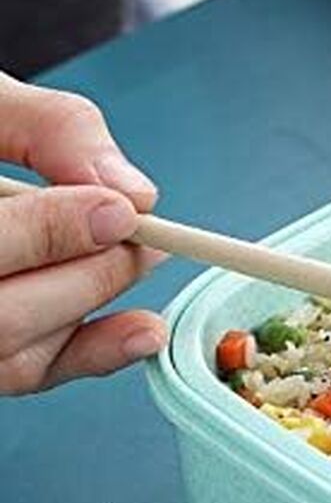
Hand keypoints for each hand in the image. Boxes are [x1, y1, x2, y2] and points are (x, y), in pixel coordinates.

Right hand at [0, 74, 166, 394]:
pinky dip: (90, 354)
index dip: (49, 233)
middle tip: (145, 236)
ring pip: (14, 356)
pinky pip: (24, 373)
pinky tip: (141, 332)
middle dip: (90, 274)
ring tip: (143, 256)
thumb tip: (132, 193)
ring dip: (94, 307)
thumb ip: (51, 129)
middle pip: (1, 316)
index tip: (121, 211)